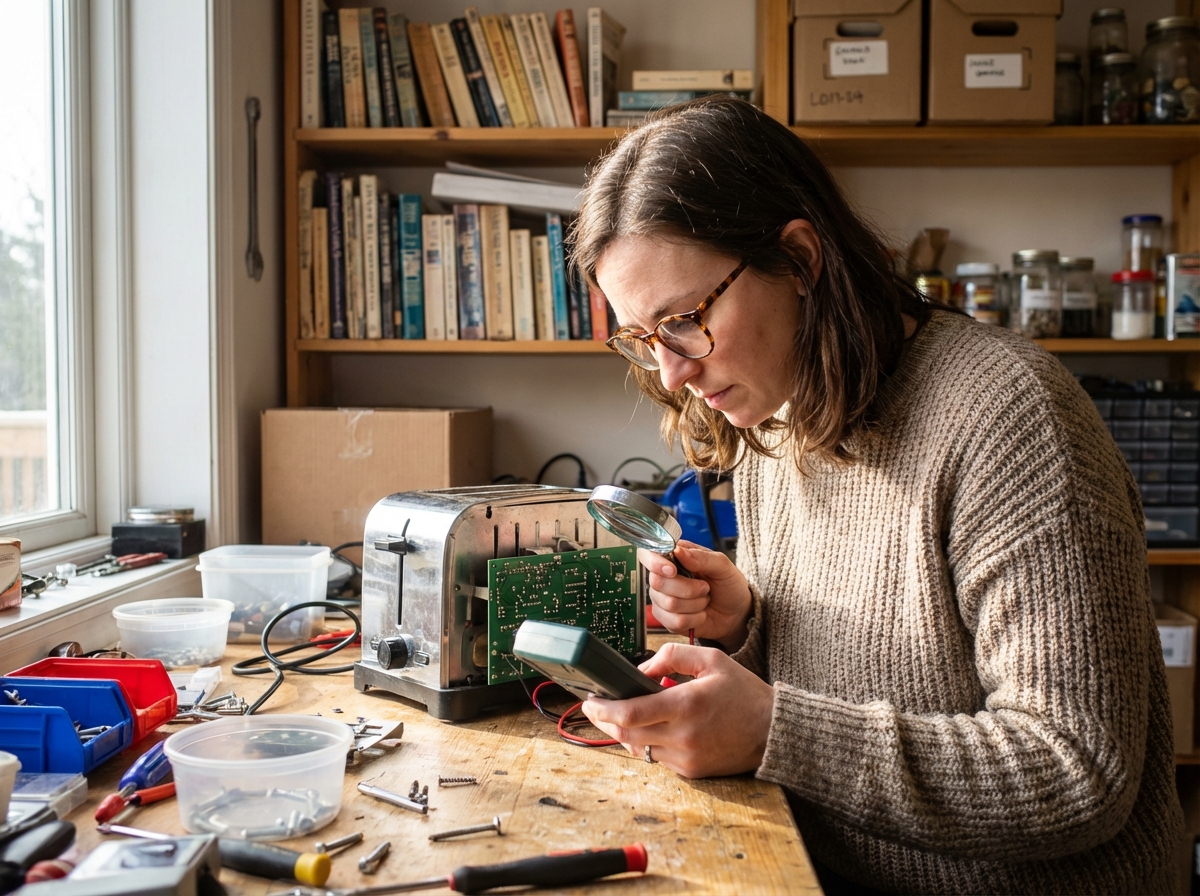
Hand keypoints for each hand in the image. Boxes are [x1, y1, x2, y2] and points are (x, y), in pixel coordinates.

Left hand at [581, 643, 773, 778]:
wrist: (773, 732)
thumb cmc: (743, 693)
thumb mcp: (712, 660)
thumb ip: (673, 656)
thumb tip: (641, 670)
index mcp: (686, 705)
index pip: (630, 713)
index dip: (603, 709)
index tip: (589, 700)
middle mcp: (682, 736)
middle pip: (626, 734)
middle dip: (605, 720)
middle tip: (594, 707)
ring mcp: (686, 758)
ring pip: (639, 748)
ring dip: (625, 732)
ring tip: (620, 715)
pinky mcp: (690, 772)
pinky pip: (657, 758)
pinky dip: (649, 743)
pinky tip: (651, 728)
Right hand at [643, 541, 750, 649]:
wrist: (737, 613)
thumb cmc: (729, 585)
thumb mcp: (722, 566)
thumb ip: (700, 556)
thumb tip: (678, 551)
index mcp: (674, 557)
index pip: (648, 554)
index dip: (655, 563)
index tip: (672, 570)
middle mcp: (664, 577)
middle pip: (657, 582)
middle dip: (688, 588)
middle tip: (705, 587)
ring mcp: (663, 599)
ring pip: (668, 603)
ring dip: (695, 604)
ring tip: (704, 600)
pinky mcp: (667, 619)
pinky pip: (674, 621)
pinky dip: (694, 619)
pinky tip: (700, 614)